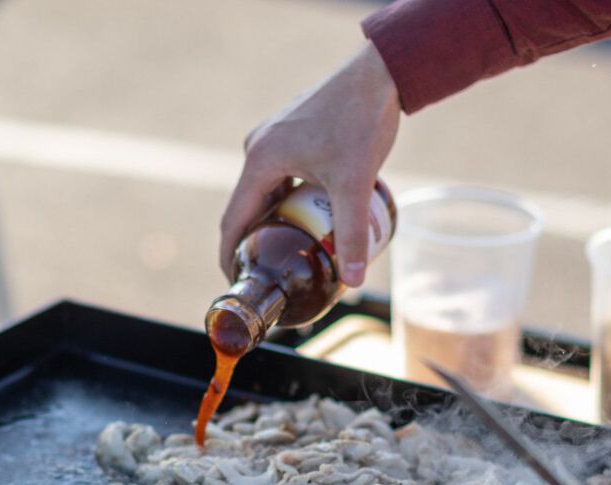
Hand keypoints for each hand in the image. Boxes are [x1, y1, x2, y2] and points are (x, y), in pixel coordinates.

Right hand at [219, 42, 401, 286]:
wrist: (379, 74)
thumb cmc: (361, 120)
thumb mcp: (355, 183)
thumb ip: (352, 233)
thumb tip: (353, 281)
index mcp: (260, 161)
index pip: (233, 222)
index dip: (231, 257)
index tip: (238, 284)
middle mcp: (258, 148)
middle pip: (247, 209)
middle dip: (257, 244)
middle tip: (270, 276)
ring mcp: (273, 139)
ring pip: (265, 193)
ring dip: (275, 223)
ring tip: (289, 253)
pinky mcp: (290, 134)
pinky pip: (279, 177)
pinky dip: (288, 202)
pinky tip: (310, 218)